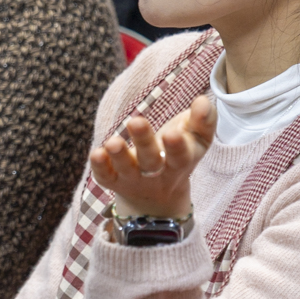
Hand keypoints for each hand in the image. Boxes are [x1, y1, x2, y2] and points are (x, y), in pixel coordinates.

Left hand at [90, 95, 214, 221]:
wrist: (159, 197)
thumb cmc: (180, 154)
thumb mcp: (196, 140)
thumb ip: (203, 120)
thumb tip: (203, 101)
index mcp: (181, 163)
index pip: (181, 157)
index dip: (177, 147)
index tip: (173, 133)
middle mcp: (157, 174)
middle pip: (151, 160)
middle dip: (144, 142)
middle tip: (135, 121)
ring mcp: (134, 180)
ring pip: (127, 169)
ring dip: (119, 156)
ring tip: (113, 142)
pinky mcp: (114, 181)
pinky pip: (105, 176)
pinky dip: (100, 166)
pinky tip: (96, 153)